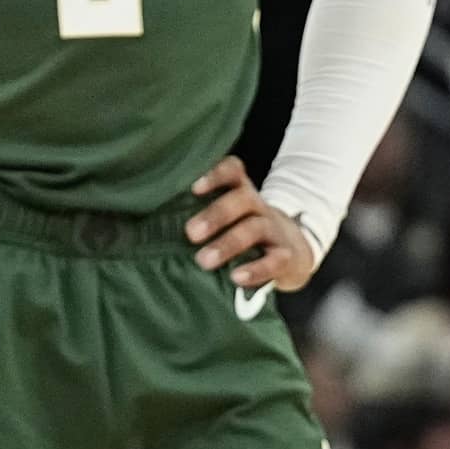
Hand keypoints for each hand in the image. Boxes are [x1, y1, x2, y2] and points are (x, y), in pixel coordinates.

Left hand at [185, 154, 318, 293]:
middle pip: (242, 200)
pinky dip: (255, 269)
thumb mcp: (229, 219)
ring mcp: (274, 231)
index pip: (233, 171)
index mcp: (241, 193)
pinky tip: (236, 277)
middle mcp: (258, 207)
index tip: (194, 188)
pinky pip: (274, 260)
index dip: (215, 175)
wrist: (293, 252)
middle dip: (215, 215)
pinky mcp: (286, 257)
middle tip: (191, 233)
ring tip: (204, 261)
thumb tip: (156, 229)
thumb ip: (200, 218)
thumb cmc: (244, 234)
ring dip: (228, 244)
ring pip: (255, 228)